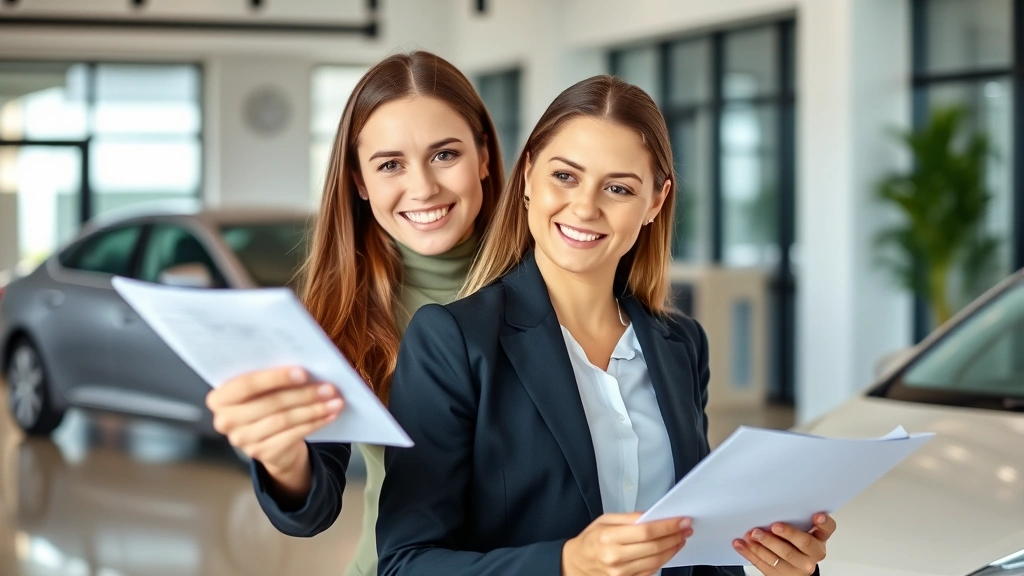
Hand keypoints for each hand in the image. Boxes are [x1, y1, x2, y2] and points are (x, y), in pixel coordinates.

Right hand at [206, 366, 343, 493]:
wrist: (270, 440)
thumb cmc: (267, 403)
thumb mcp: (263, 389)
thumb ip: (272, 378)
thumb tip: (306, 366)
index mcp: (220, 398)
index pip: (246, 385)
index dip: (275, 378)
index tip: (303, 372)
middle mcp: (225, 421)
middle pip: (270, 403)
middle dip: (303, 394)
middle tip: (329, 387)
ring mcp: (242, 440)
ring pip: (284, 420)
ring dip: (313, 409)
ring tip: (335, 401)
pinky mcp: (261, 454)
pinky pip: (292, 435)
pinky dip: (314, 423)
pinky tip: (330, 415)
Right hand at [562, 513, 691, 575]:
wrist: (576, 564)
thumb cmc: (591, 540)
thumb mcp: (604, 520)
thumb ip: (629, 518)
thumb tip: (653, 515)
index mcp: (608, 537)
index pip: (646, 531)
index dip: (667, 526)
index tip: (682, 521)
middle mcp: (615, 557)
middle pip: (654, 547)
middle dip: (674, 537)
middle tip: (686, 529)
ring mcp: (620, 573)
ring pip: (656, 561)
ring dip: (672, 549)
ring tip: (680, 539)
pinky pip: (650, 572)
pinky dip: (663, 561)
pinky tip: (668, 551)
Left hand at [733, 513, 835, 574]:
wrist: (794, 568)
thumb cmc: (796, 544)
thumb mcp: (801, 531)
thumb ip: (795, 520)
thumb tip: (774, 504)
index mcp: (819, 540)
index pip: (827, 530)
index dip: (824, 523)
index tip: (817, 516)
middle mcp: (812, 556)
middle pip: (801, 544)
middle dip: (782, 534)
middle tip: (769, 527)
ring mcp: (798, 568)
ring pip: (780, 558)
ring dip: (761, 545)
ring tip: (750, 535)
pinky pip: (764, 565)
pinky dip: (750, 553)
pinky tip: (741, 544)